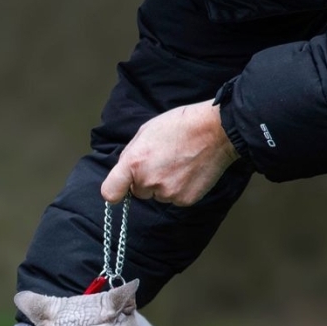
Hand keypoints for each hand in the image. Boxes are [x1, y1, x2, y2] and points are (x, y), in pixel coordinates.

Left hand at [101, 99, 239, 206]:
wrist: (216, 130)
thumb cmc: (180, 126)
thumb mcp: (145, 132)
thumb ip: (131, 155)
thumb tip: (124, 172)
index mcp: (134, 163)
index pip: (110, 192)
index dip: (115, 191)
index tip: (119, 190)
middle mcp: (148, 181)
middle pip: (138, 192)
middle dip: (146, 181)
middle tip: (163, 162)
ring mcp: (167, 193)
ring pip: (158, 195)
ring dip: (164, 185)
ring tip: (179, 163)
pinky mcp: (185, 200)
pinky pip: (175, 198)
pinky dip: (180, 189)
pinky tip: (189, 171)